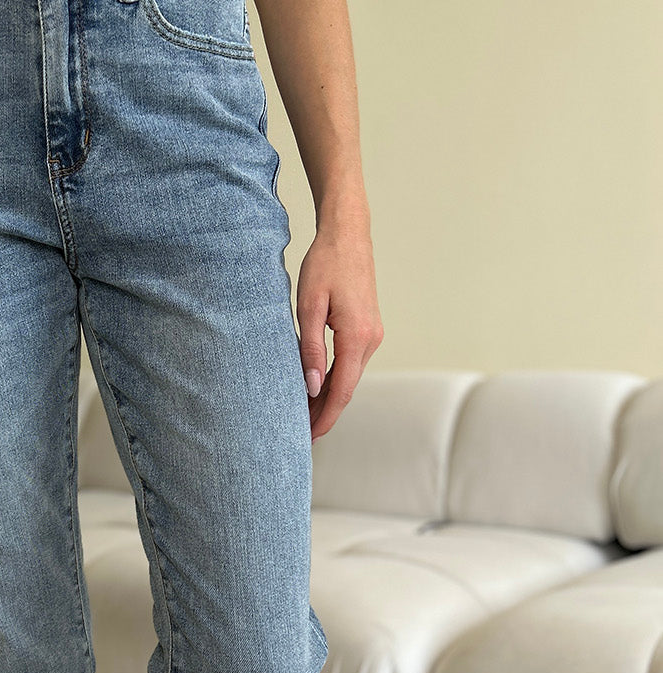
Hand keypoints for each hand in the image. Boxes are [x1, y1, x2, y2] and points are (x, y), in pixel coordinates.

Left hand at [295, 220, 383, 440]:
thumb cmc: (324, 265)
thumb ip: (310, 349)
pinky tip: (317, 390)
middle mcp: (371, 340)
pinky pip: (350, 363)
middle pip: (346, 389)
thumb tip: (310, 387)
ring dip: (328, 398)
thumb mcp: (309, 307)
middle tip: (299, 436)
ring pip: (349, 378)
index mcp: (357, 337)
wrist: (348, 235)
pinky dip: (334, 380)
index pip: (340, 390)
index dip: (325, 417)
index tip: (309, 438)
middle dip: (324, 414)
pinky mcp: (368, 329)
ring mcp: (373, 335)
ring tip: (303, 417)